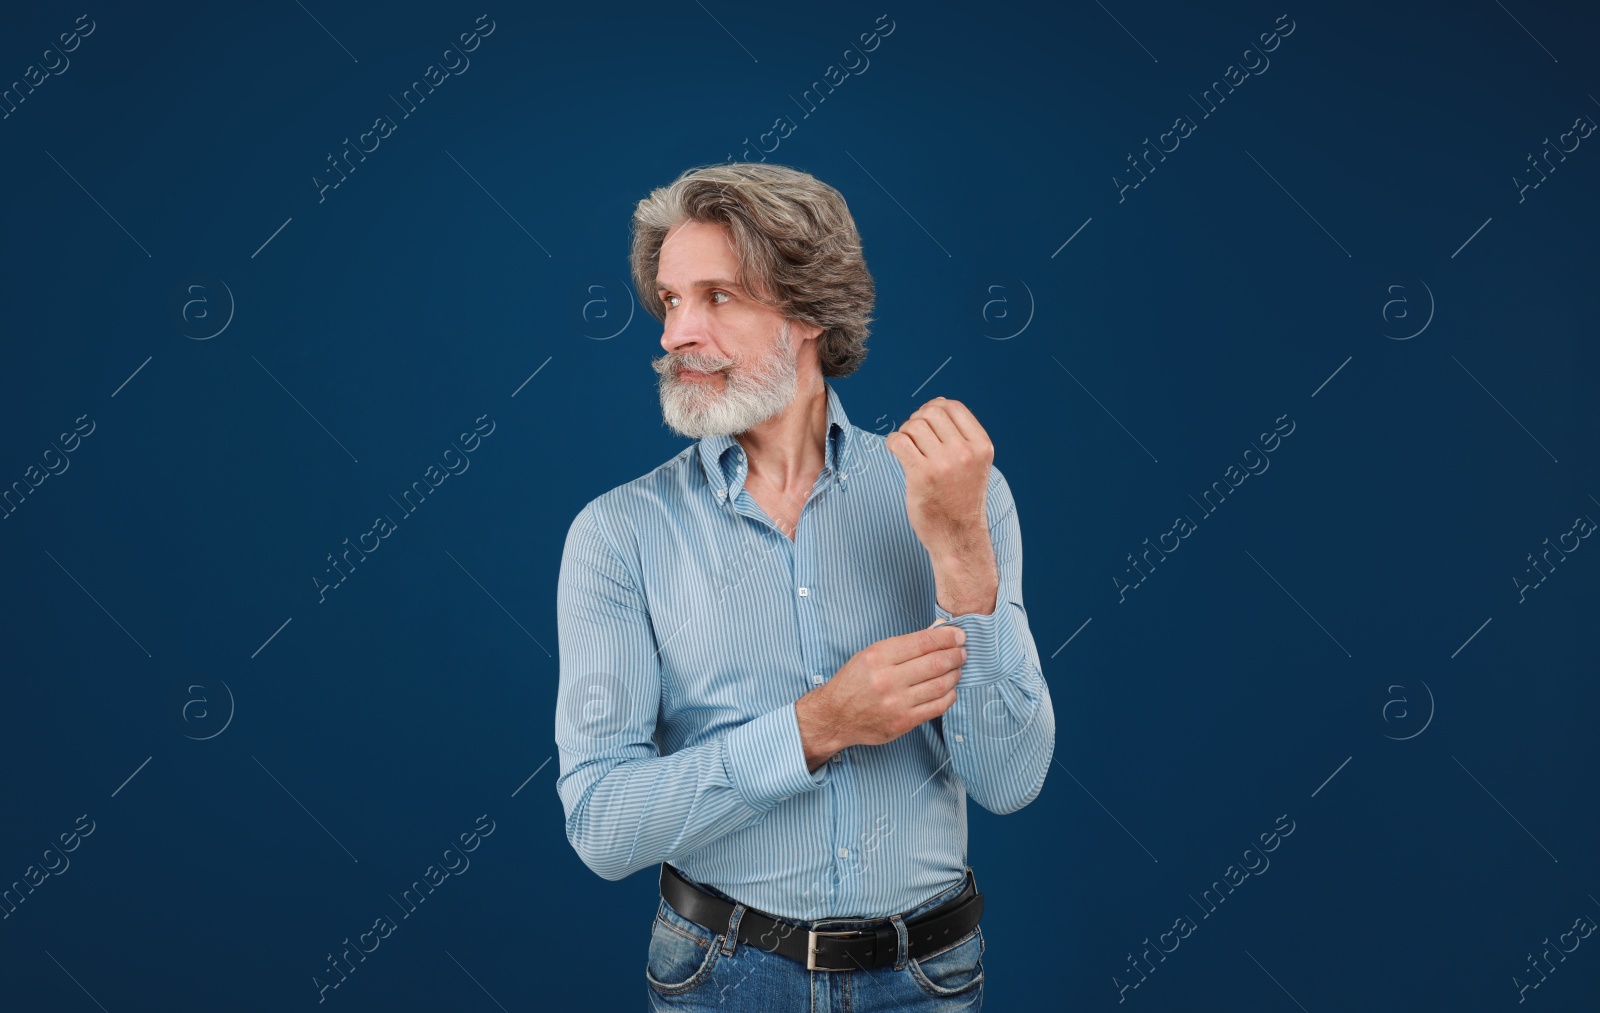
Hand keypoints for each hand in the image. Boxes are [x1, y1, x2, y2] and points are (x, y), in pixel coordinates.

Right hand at [796, 624, 967, 768]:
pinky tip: (949, 689)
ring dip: (955, 674)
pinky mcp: (904, 722)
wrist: (836, 716)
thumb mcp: (870, 654)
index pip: (923, 642)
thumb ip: (903, 645)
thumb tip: (936, 632)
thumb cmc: (854, 682)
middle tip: (962, 652)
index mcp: (878, 657)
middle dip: (955, 655)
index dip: (946, 637)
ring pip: (940, 685)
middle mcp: (887, 680)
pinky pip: (937, 707)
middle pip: (936, 663)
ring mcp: (897, 703)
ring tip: (957, 669)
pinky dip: (949, 695)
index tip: (959, 635)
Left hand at [885, 397, 993, 554]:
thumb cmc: (961, 499)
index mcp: (981, 446)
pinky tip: (896, 451)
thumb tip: (937, 403)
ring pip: (913, 425)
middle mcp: (965, 452)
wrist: (959, 537)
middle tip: (913, 437)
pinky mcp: (922, 476)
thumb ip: (960, 435)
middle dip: (917, 420)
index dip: (934, 408)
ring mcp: (944, 464)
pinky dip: (893, 442)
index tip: (926, 422)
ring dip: (904, 432)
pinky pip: (899, 442)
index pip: (953, 407)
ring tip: (907, 447)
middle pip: (930, 413)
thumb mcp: (973, 463)